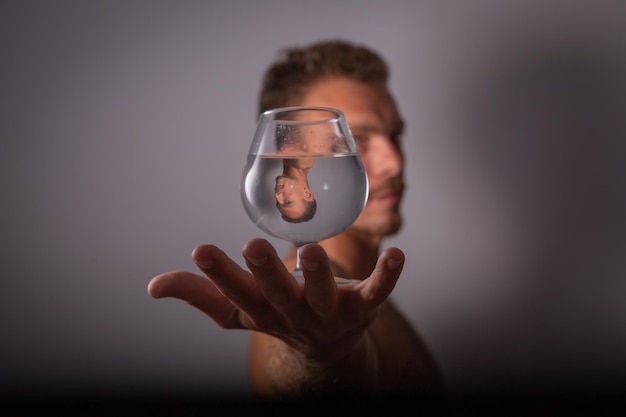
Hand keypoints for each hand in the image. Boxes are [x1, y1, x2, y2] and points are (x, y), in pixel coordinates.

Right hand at [147, 238, 404, 360]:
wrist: (328, 350)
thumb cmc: (278, 317)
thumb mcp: (238, 311)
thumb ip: (200, 295)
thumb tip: (153, 287)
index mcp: (262, 312)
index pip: (236, 295)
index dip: (220, 275)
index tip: (201, 249)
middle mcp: (295, 315)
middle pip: (280, 296)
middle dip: (267, 273)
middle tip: (254, 247)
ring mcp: (331, 314)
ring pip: (324, 297)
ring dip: (318, 277)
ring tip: (310, 251)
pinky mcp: (364, 307)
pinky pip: (378, 292)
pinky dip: (387, 276)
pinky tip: (396, 254)